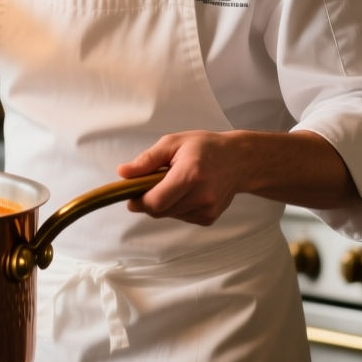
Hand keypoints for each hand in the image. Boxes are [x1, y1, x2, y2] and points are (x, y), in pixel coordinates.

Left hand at [116, 131, 252, 225]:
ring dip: (164, 203)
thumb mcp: (173, 143)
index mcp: (190, 175)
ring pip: (169, 215)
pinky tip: (187, 192)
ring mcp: (207, 210)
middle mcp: (201, 196)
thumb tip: (123, 173)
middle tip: (153, 183)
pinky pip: (181, 217)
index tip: (132, 193)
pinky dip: (177, 207)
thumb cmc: (205, 147)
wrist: (239, 160)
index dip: (138, 201)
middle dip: (149, 200)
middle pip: (160, 211)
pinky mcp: (209, 218)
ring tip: (175, 183)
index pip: (155, 201)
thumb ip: (147, 160)